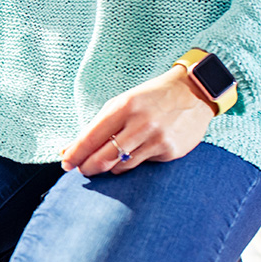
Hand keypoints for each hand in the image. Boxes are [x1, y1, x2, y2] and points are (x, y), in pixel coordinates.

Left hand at [61, 66, 216, 175]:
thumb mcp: (122, 103)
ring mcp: (157, 138)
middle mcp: (140, 123)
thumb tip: (69, 150)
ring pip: (121, 165)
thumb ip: (96, 126)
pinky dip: (132, 162)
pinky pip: (141, 164)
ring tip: (105, 162)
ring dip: (108, 167)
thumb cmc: (150, 98)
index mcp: (124, 107)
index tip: (65, 162)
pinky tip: (136, 152)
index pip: (91, 137)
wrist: (194, 92)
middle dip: (88, 167)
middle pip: (103, 157)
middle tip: (82, 169)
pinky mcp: (170, 151)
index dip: (75, 154)